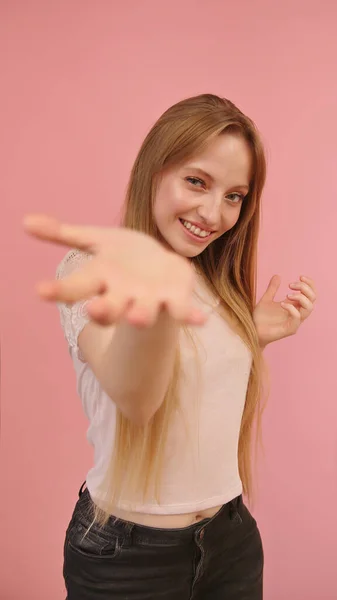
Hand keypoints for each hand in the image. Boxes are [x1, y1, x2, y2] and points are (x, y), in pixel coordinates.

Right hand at [23, 214, 206, 327]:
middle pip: (109, 307)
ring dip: (141, 315)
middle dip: (103, 310)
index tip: (40, 290)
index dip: (59, 290)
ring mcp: (149, 300)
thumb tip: (26, 221)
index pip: (76, 287)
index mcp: (101, 281)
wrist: (160, 269)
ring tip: (140, 318)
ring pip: (142, 312)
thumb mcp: (95, 240)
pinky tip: (201, 319)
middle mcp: (122, 296)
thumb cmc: (123, 257)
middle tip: (95, 311)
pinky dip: (190, 315)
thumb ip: (64, 234)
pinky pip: (182, 310)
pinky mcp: (175, 299)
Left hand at [253, 274, 315, 346]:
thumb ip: (272, 289)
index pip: (310, 294)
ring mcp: (295, 321)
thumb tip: (277, 276)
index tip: (300, 276)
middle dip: (305, 288)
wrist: (252, 330)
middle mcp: (297, 313)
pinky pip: (297, 318)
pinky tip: (282, 304)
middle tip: (291, 284)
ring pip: (309, 308)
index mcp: (294, 305)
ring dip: (301, 297)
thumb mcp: (266, 299)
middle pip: (312, 299)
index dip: (309, 284)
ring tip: (288, 294)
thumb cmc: (260, 318)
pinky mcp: (290, 329)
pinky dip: (292, 308)